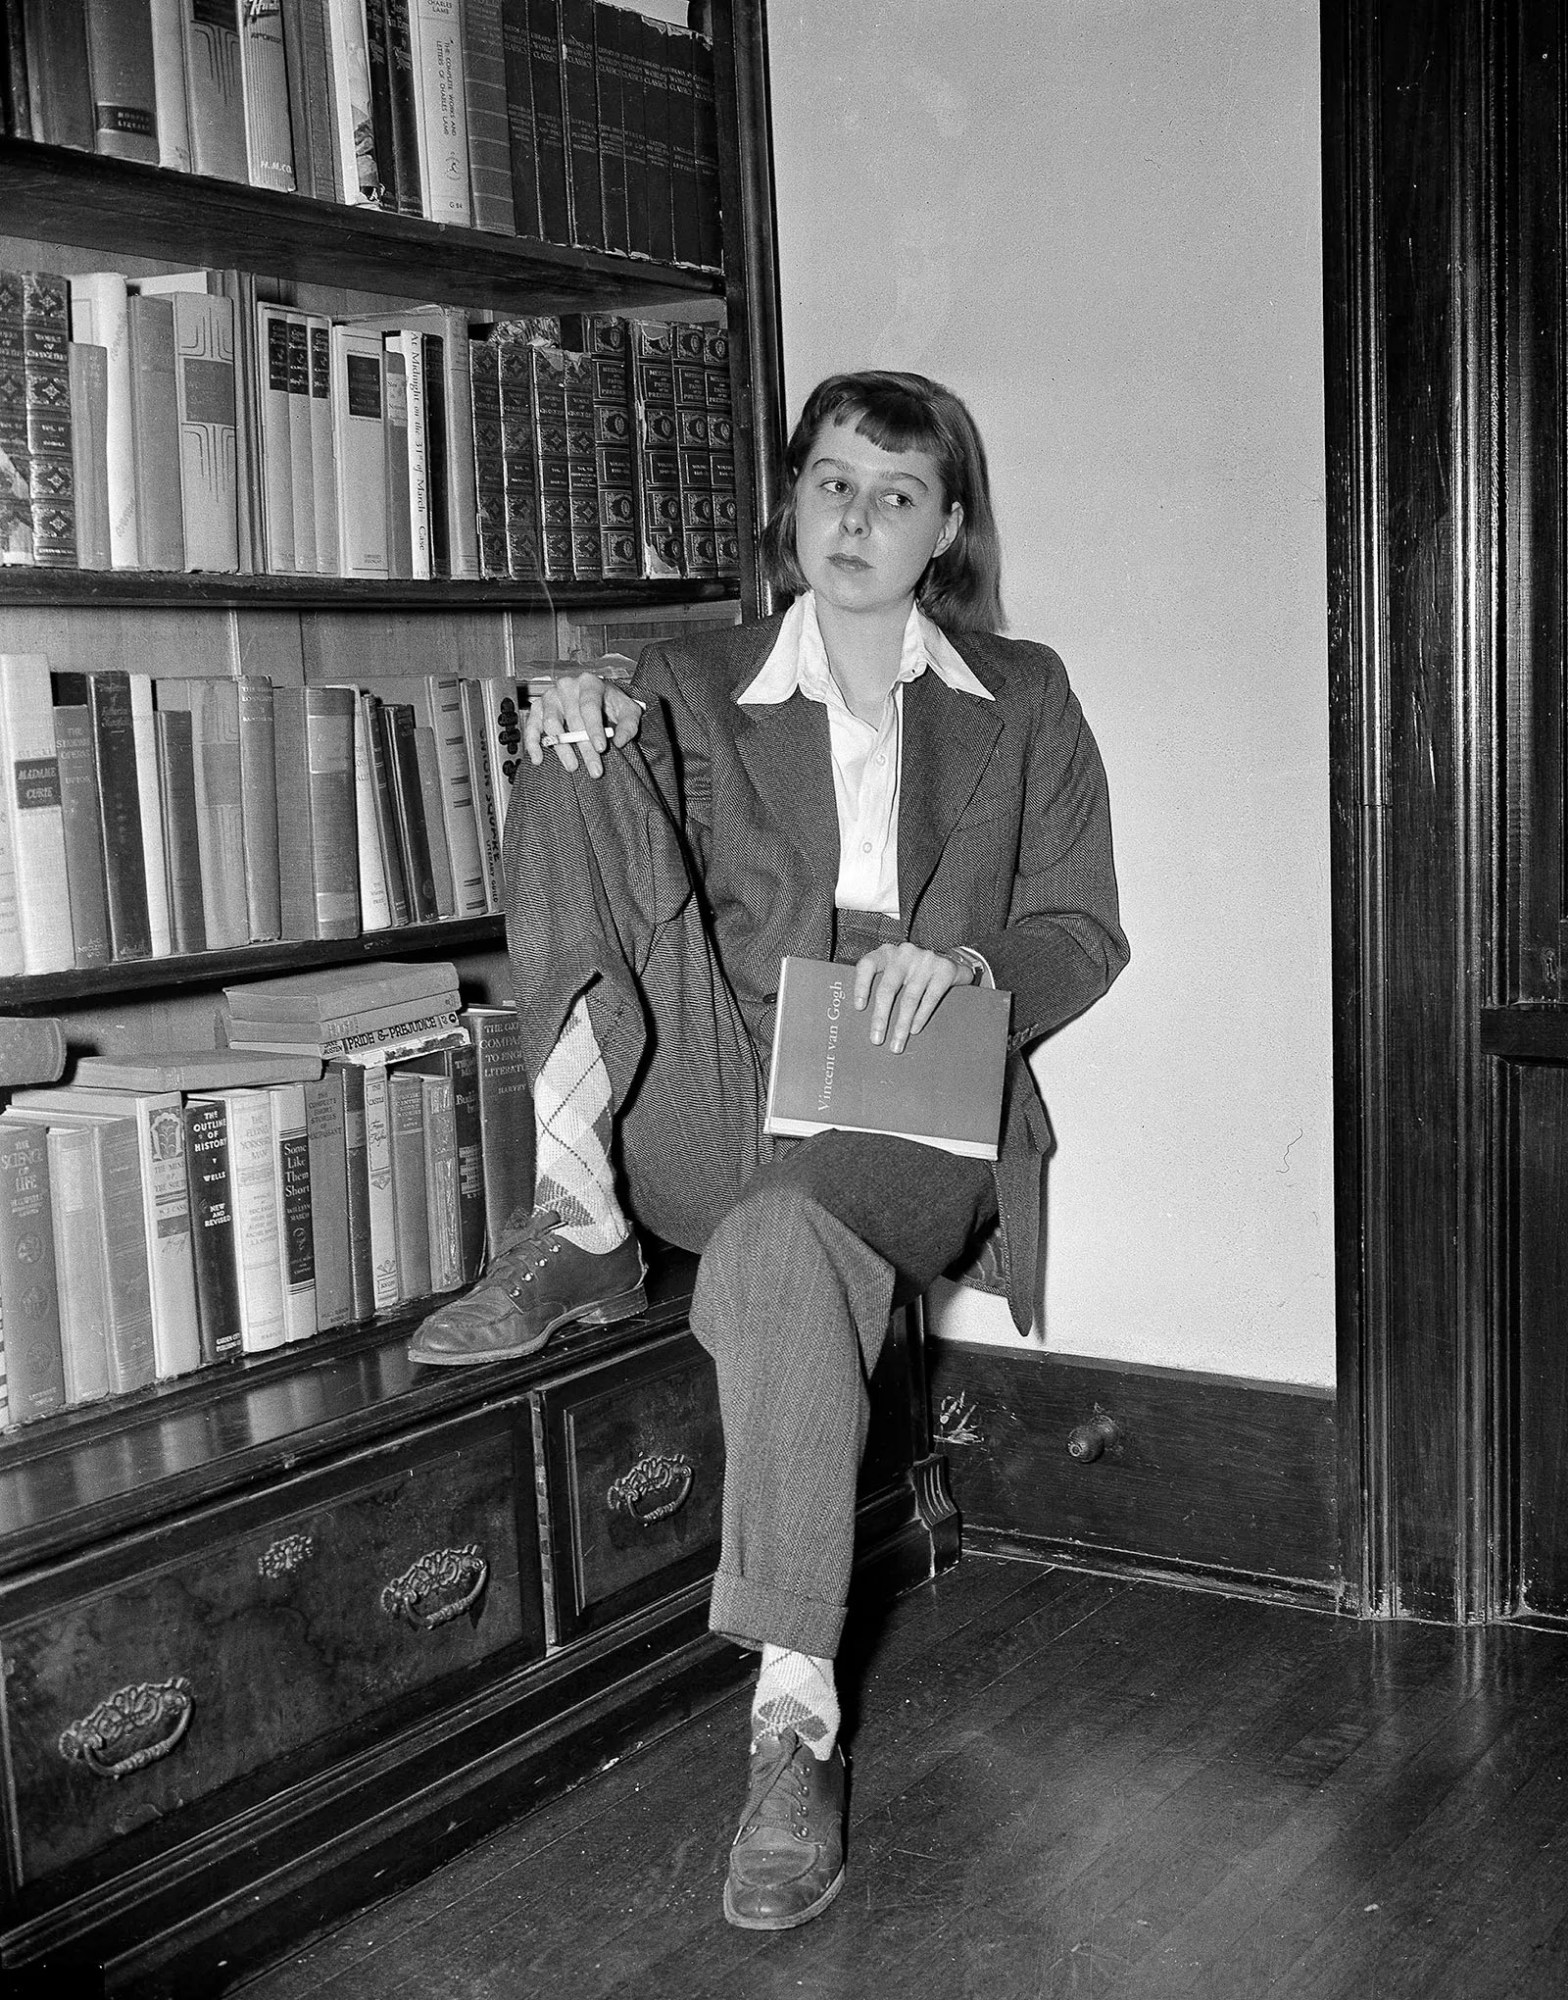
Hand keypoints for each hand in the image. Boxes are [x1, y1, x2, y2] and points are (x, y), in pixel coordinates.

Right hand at [523, 672, 643, 777]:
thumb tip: (619, 741)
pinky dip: (533, 743)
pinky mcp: (539, 708)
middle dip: (584, 748)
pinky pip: (531, 726)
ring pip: (551, 724)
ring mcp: (551, 697)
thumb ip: (628, 725)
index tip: (601, 749)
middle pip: (572, 720)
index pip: (589, 706)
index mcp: (589, 683)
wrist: (597, 699)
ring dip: (562, 748)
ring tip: (573, 766)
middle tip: (594, 770)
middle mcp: (567, 686)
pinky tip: (539, 759)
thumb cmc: (612, 704)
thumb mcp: (628, 711)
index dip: (594, 728)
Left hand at [853, 943, 971, 1053]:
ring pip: (909, 998)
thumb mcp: (898, 971)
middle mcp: (904, 953)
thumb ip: (884, 985)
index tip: (859, 1008)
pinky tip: (914, 1030)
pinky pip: (930, 998)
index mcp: (887, 953)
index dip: (861, 986)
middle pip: (888, 988)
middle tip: (876, 1039)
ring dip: (902, 1025)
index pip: (868, 965)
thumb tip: (872, 1021)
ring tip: (897, 1044)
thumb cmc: (917, 971)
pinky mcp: (944, 970)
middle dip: (880, 1018)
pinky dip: (921, 1017)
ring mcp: (925, 960)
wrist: (954, 959)